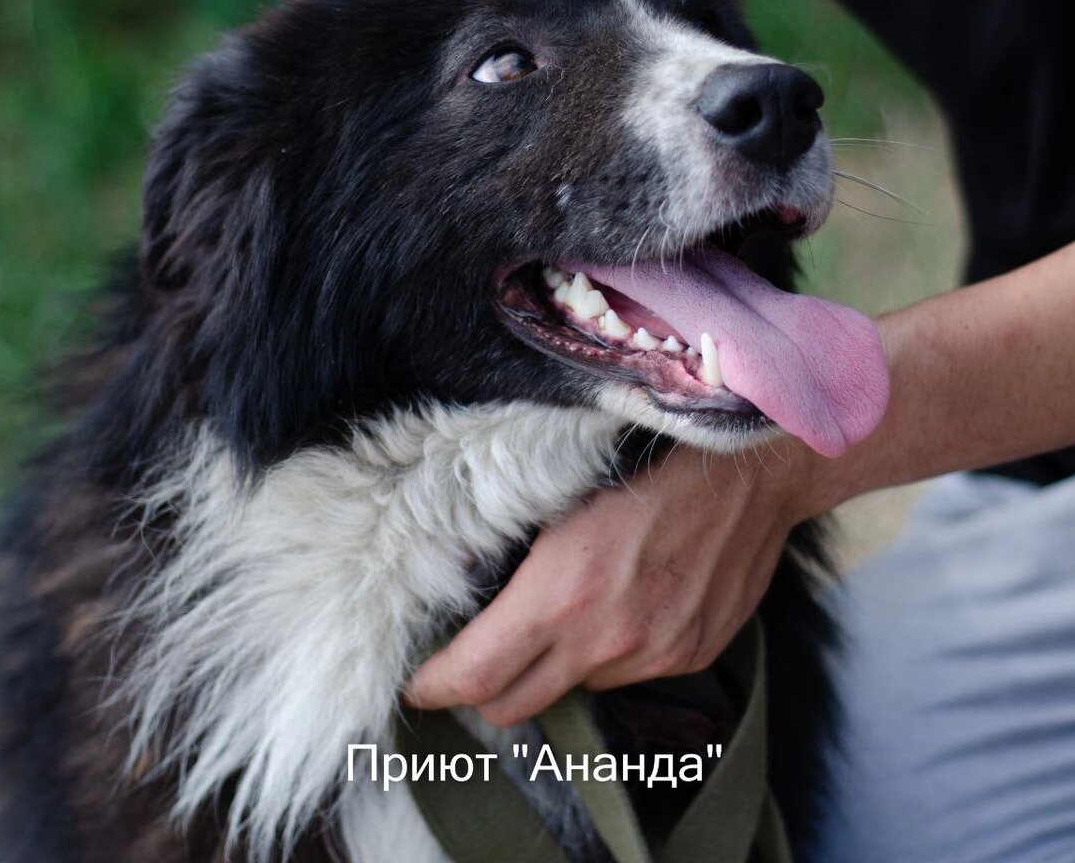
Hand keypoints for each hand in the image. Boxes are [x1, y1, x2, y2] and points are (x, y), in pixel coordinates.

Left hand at [404, 439, 813, 725]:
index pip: (475, 676)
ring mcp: (652, 654)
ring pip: (575, 687)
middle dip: (482, 692)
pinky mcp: (689, 656)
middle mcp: (605, 638)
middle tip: (471, 663)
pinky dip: (610, 650)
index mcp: (562, 592)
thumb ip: (519, 555)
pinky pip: (627, 672)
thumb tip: (472, 584)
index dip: (434, 687)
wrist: (751, 470)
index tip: (418, 683)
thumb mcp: (562, 494)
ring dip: (557, 663)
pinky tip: (624, 601)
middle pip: (514, 707)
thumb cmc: (650, 462)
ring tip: (569, 607)